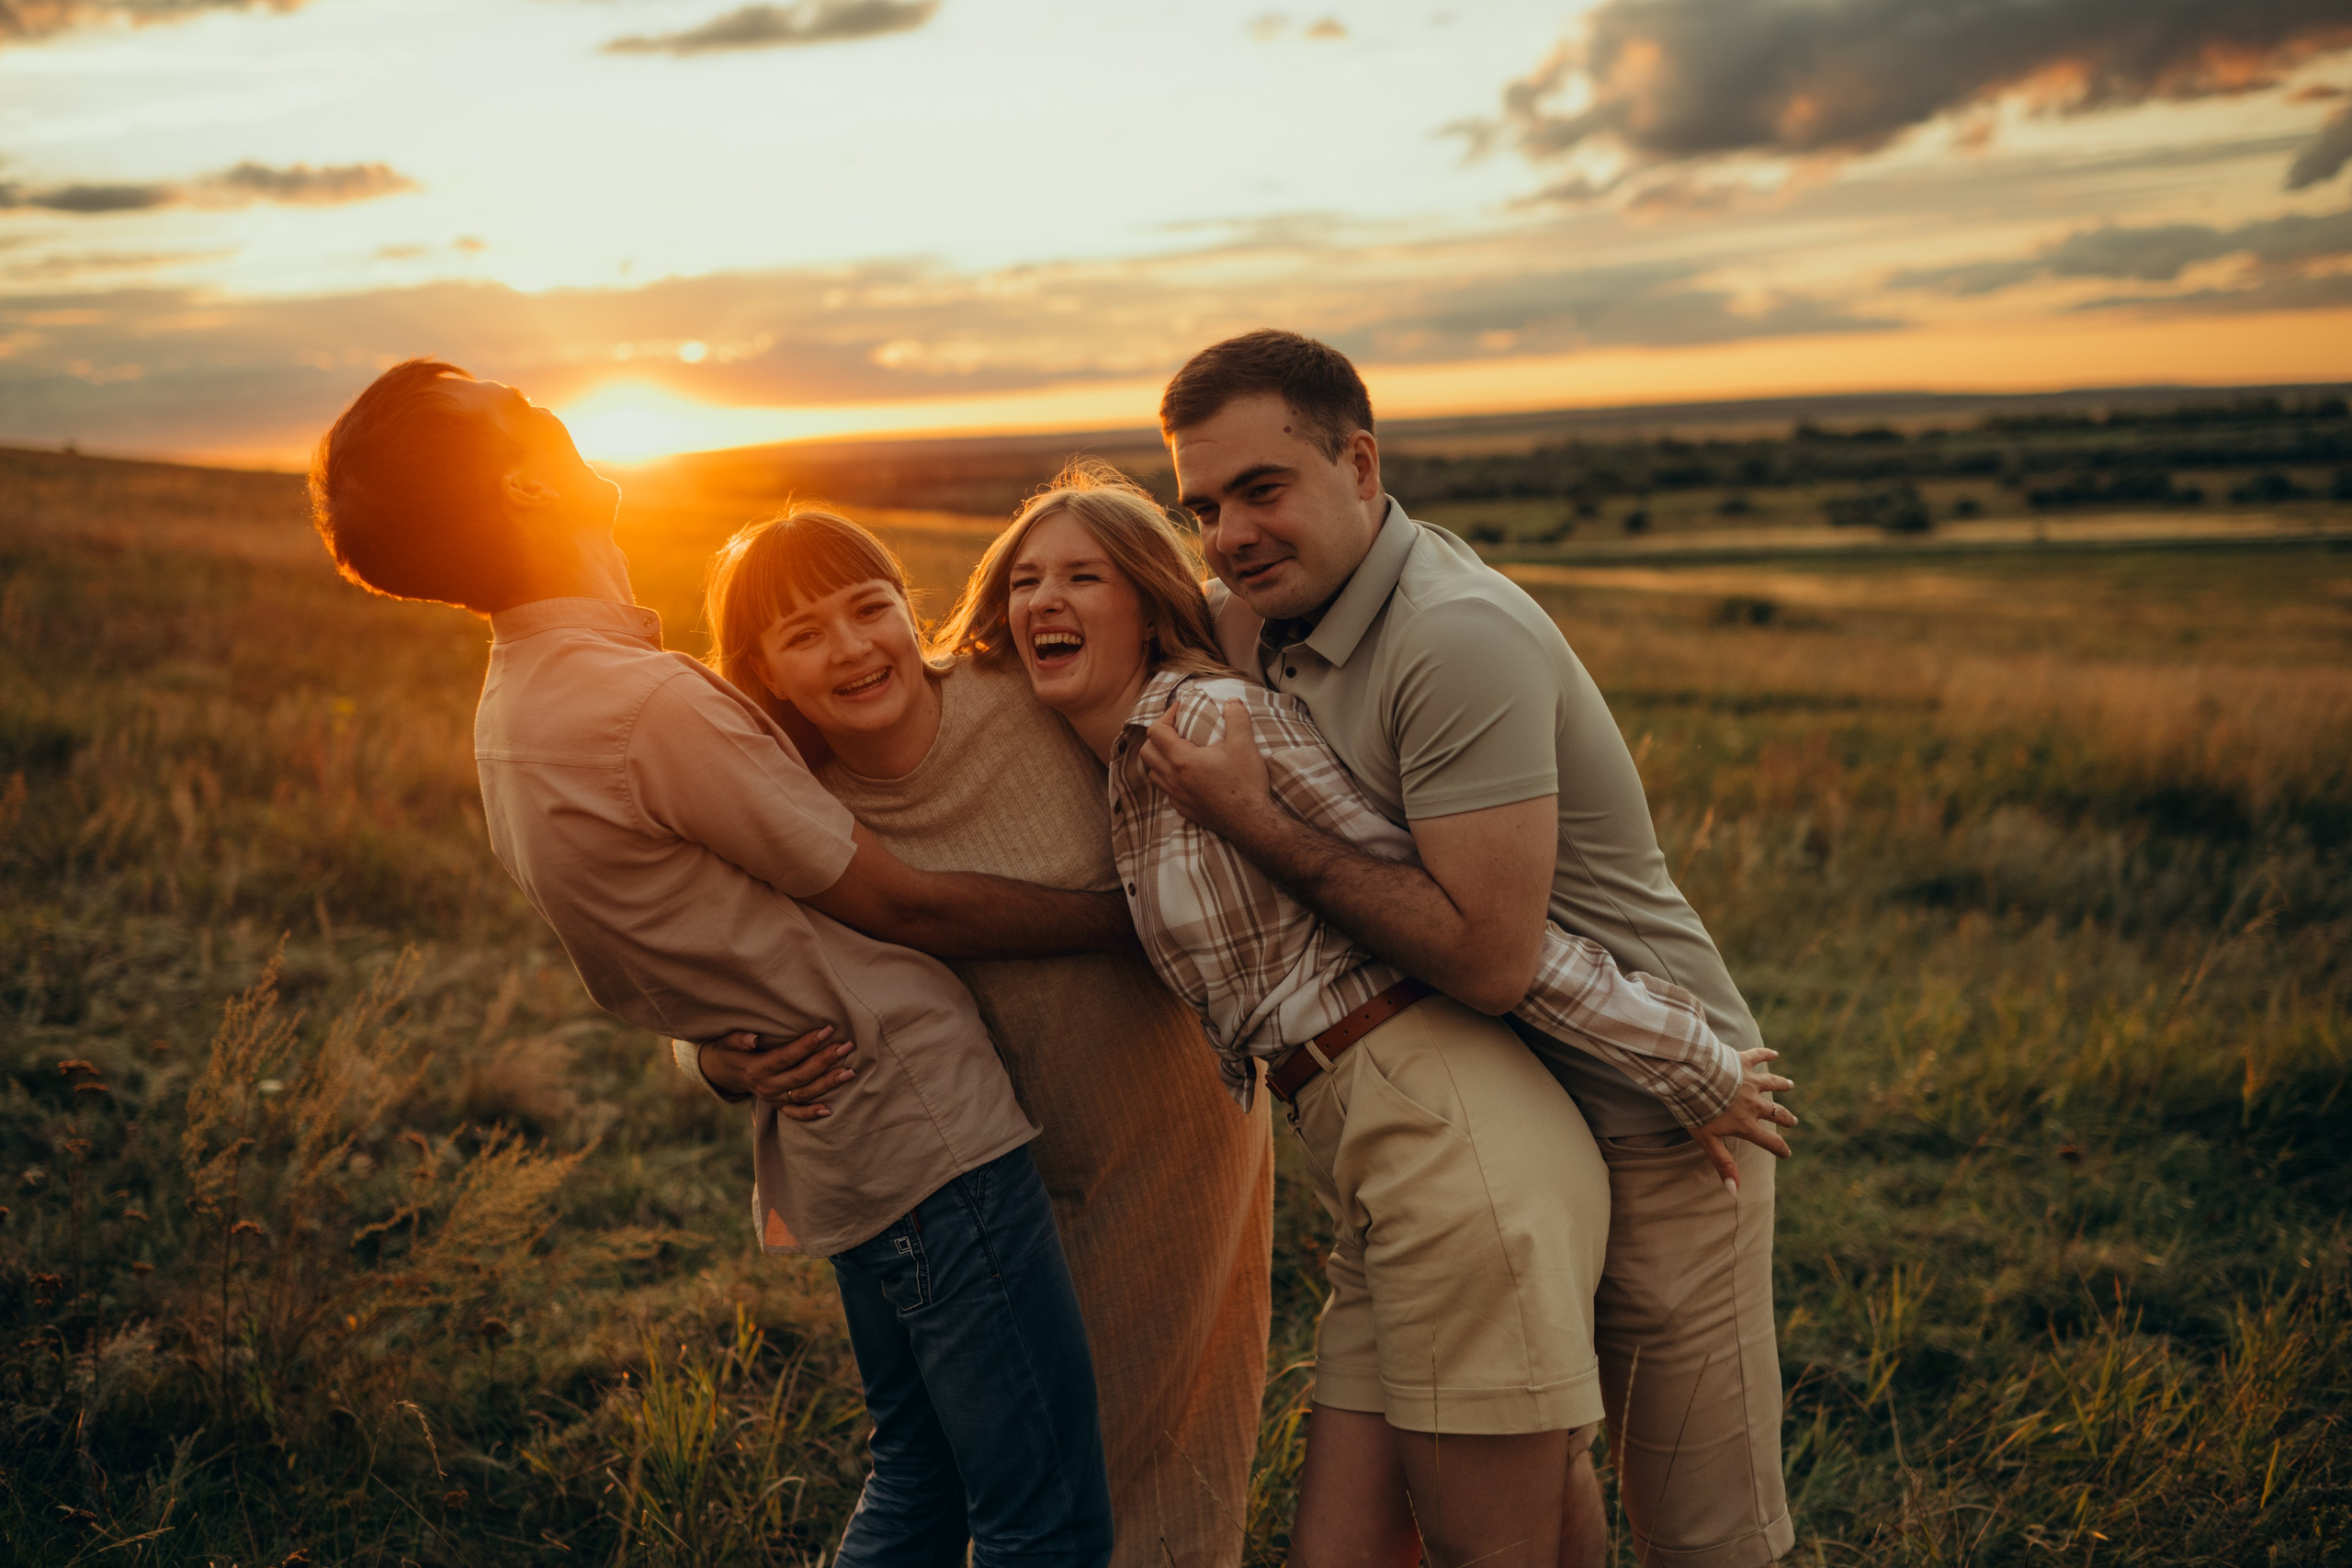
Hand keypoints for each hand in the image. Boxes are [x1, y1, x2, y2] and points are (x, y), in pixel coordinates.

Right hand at [698, 1027, 851, 1120]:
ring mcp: (773, 1098)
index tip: (828, 1030)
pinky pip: (795, 1113)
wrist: (721, 1072)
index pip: (787, 1056)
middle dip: (826, 1061)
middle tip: (847, 1046)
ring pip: (804, 1093)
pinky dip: (811, 1113)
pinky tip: (829, 1109)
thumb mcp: (726, 1041)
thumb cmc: (728, 1050)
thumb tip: (753, 1038)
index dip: (807, 1044)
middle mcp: (767, 1086)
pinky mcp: (778, 1105)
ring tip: (850, 1071)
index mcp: (756, 1069)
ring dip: (828, 1084)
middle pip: (801, 1075)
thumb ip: (738, 1039)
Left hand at [1141, 699, 1273, 838]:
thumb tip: (1232, 701)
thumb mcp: (1244, 744)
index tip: (1181, 710)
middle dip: (1157, 737)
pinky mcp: (1184, 809)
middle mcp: (1173, 778)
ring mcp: (1177, 796)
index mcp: (1182, 760)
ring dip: (1159, 759)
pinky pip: (1166, 791)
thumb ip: (1236, 718)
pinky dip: (1169, 779)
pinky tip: (1186, 776)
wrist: (1250, 821)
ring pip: (1153, 773)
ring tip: (1177, 751)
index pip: (1156, 731)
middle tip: (1175, 729)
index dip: (1165, 715)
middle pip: (1146, 752)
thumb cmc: (1245, 783)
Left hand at [1693, 1048, 1797, 1193]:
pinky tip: (1774, 1054)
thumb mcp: (1707, 1141)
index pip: (1769, 1141)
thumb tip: (1734, 1192)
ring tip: (1790, 1085)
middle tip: (1793, 1121)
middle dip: (1785, 1118)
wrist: (1693, 1077)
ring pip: (1771, 1084)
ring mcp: (1750, 1082)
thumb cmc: (1696, 1110)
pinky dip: (1767, 1055)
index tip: (1787, 1153)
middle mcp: (1753, 1104)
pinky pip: (1758, 1057)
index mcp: (1745, 1124)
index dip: (1780, 1149)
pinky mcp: (1742, 1062)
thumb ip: (1723, 1164)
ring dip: (1781, 1085)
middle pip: (1775, 1112)